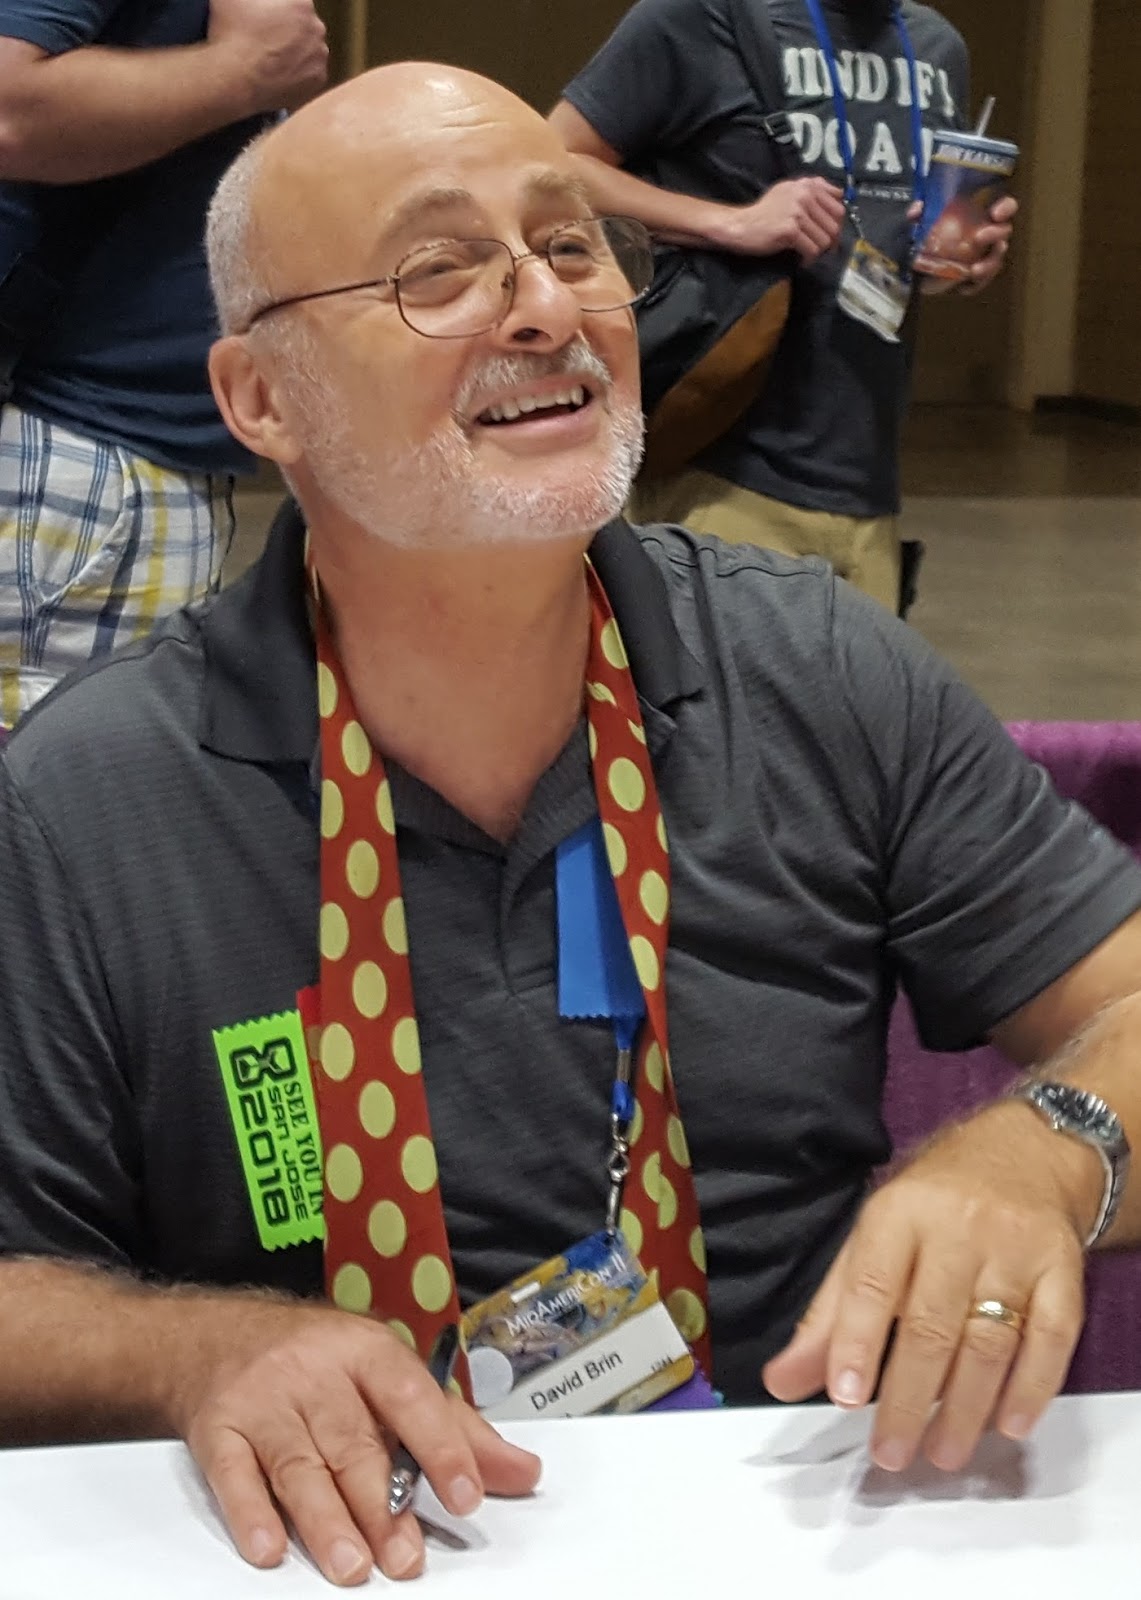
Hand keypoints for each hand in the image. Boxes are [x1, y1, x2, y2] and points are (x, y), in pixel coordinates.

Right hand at [169, 1299, 541, 1584]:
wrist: (215, 1336)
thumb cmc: (318, 1361)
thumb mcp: (387, 1375)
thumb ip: (454, 1428)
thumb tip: (523, 1472)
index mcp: (367, 1351)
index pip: (411, 1397)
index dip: (441, 1447)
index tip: (466, 1495)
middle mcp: (315, 1372)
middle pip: (353, 1443)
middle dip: (381, 1505)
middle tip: (406, 1558)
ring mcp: (264, 1401)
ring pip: (299, 1464)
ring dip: (325, 1519)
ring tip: (352, 1565)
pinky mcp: (217, 1429)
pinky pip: (233, 1473)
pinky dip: (250, 1512)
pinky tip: (269, 1547)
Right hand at [208, 0, 328, 115]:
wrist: (235, 80)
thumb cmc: (233, 34)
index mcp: (301, 4)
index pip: (293, 4)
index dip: (277, 10)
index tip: (265, 18)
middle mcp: (317, 29)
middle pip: (304, 26)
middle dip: (288, 29)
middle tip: (266, 38)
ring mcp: (319, 57)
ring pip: (309, 49)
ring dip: (295, 51)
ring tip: (271, 57)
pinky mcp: (317, 82)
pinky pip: (309, 73)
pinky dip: (298, 74)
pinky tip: (279, 73)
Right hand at [723, 177, 846, 263]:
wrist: (741, 225)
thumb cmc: (765, 212)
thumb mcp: (789, 191)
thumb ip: (814, 189)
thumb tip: (840, 194)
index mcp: (807, 185)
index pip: (839, 206)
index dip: (837, 225)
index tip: (828, 235)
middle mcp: (804, 195)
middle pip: (834, 225)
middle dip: (830, 241)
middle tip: (819, 249)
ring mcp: (797, 212)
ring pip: (825, 240)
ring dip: (818, 252)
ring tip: (807, 254)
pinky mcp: (790, 230)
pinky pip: (812, 250)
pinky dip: (808, 259)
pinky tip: (800, 259)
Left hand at [762, 1100, 1096, 1474]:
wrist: (1025, 1153)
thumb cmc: (935, 1204)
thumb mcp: (871, 1239)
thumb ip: (829, 1315)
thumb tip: (781, 1381)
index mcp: (899, 1214)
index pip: (872, 1283)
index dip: (856, 1342)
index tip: (845, 1396)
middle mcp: (958, 1228)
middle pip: (930, 1325)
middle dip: (908, 1397)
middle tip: (891, 1452)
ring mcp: (1014, 1249)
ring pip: (988, 1340)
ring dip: (964, 1407)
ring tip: (942, 1452)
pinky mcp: (1062, 1270)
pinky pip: (1050, 1338)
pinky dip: (1030, 1387)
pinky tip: (1007, 1424)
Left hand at [911, 195, 1017, 296]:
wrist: (915, 268)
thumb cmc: (924, 239)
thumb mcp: (919, 224)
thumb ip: (918, 215)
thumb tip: (917, 210)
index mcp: (978, 217)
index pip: (1003, 207)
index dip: (1006, 207)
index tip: (995, 214)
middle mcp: (986, 235)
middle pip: (1004, 232)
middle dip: (996, 234)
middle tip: (979, 237)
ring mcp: (982, 257)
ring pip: (996, 260)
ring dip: (989, 265)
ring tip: (973, 270)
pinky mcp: (974, 278)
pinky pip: (982, 283)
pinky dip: (975, 286)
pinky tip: (963, 288)